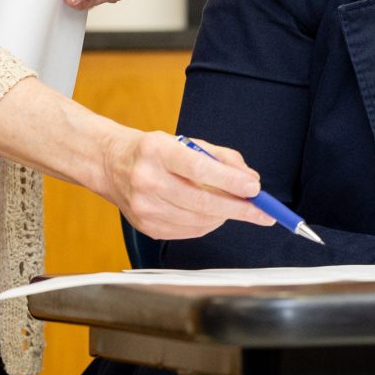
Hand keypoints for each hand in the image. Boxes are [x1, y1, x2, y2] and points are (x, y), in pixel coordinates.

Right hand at [98, 129, 276, 240]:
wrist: (111, 164)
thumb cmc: (154, 152)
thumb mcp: (186, 143)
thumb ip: (222, 158)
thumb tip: (251, 180)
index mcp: (157, 151)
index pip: (198, 168)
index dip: (230, 181)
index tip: (254, 188)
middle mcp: (147, 179)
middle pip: (201, 201)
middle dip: (238, 209)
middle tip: (263, 212)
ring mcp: (144, 207)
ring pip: (198, 220)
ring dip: (224, 217)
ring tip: (235, 207)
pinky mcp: (146, 227)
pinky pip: (188, 232)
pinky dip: (207, 224)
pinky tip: (212, 214)